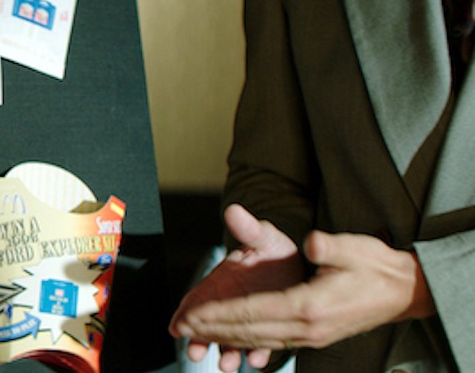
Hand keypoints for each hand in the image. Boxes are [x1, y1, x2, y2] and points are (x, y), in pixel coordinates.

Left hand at [171, 205, 436, 371]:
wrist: (405, 291)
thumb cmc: (375, 265)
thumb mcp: (354, 248)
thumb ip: (328, 245)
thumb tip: (311, 242)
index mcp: (311, 306)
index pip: (254, 312)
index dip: (220, 315)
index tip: (191, 314)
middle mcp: (308, 328)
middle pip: (250, 330)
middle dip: (212, 330)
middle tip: (180, 328)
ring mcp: (311, 336)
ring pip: (259, 340)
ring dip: (225, 338)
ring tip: (195, 337)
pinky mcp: (314, 337)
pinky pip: (273, 342)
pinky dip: (247, 342)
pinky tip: (229, 340)